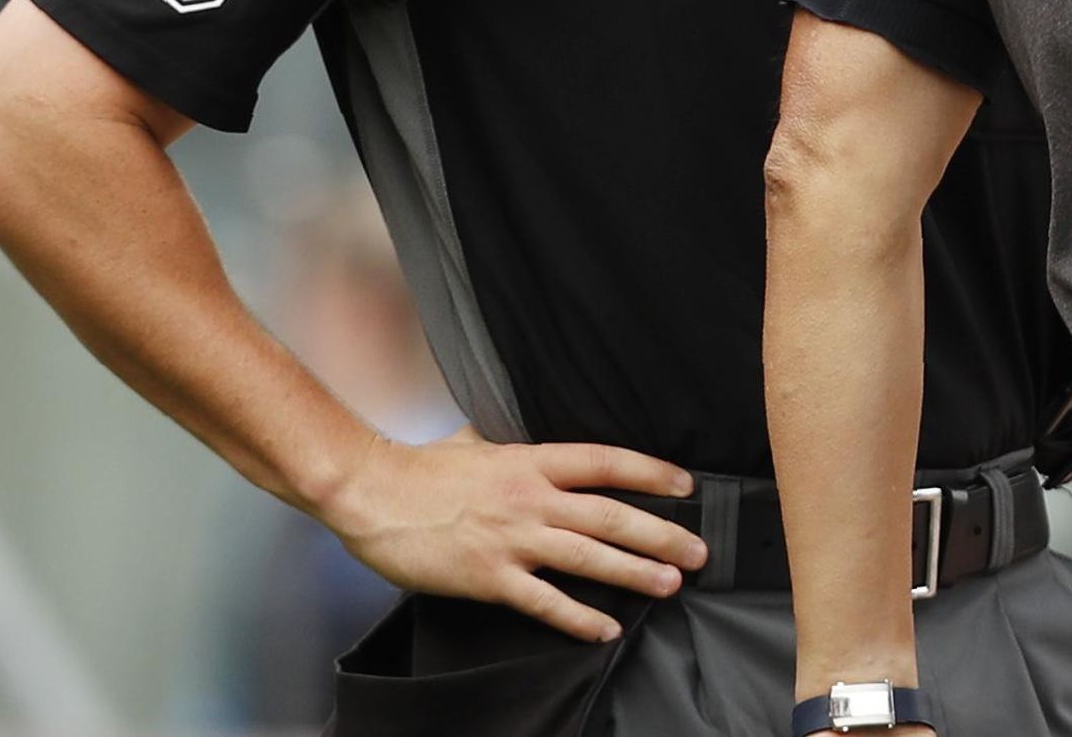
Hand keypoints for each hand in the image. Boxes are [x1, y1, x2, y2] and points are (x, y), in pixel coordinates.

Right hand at [325, 425, 708, 640]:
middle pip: (611, 514)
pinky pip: (545, 601)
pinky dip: (579, 616)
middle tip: (698, 550)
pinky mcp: (490, 577)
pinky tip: (605, 628)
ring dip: (635, 573)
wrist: (373, 494)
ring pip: (588, 556)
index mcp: (532, 461)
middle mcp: (531, 498)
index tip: (686, 486)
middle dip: (662, 534)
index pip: (607, 463)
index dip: (651, 473)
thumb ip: (515, 450)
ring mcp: (513, 539)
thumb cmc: (423, 469)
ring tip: (671, 584)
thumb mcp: (479, 443)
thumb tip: (534, 444)